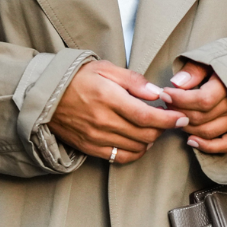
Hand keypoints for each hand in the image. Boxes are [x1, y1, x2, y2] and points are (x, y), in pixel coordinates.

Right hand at [50, 60, 188, 163]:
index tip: (182, 118)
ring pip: (136, 148)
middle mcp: (103, 121)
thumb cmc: (77, 78)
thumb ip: (133, 81)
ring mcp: (96, 137)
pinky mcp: (90, 148)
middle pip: (145, 135)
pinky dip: (135, 152)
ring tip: (151, 128)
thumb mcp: (105, 68)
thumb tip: (157, 93)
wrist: (45, 95)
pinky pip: (120, 157)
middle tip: (167, 119)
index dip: (169, 120)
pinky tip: (138, 141)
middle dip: (162, 129)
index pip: (147, 117)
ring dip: (150, 140)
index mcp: (108, 98)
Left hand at [161, 62, 226, 154]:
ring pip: (207, 131)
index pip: (202, 99)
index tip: (165, 93)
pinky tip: (191, 140)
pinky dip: (206, 146)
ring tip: (176, 116)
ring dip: (187, 127)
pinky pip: (224, 145)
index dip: (180, 99)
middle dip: (179, 111)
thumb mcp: (212, 59)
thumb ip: (195, 69)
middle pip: (201, 117)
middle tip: (167, 104)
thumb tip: (177, 83)